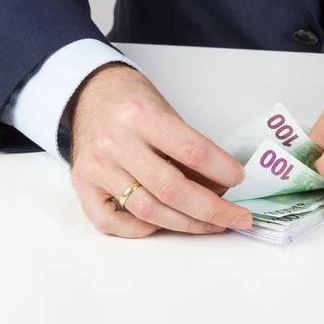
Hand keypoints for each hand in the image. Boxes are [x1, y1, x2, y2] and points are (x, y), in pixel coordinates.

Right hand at [69, 63, 251, 237]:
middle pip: (171, 189)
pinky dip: (141, 229)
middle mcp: (117, 142)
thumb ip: (188, 149)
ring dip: (187, 224)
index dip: (222, 170)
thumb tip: (220, 187)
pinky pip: (111, 222)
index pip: (192, 150)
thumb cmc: (134, 104)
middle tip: (239, 218)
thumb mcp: (167, 113)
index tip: (240, 180)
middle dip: (212, 210)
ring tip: (213, 225)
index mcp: (142, 117)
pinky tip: (163, 224)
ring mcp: (97, 167)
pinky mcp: (83, 185)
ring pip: (147, 210)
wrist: (90, 93)